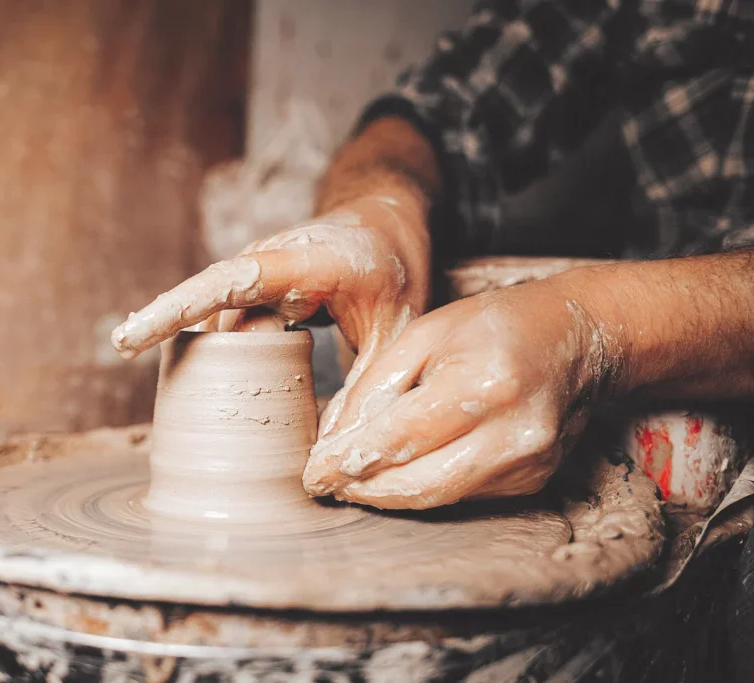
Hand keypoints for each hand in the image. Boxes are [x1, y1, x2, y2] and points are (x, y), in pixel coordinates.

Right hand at [111, 191, 431, 433]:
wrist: (386, 225)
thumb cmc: (393, 270)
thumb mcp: (398, 328)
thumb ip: (368, 386)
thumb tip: (333, 456)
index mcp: (305, 262)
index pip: (231, 282)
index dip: (180, 307)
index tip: (133, 333)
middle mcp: (269, 264)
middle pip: (211, 307)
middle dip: (167, 330)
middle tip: (125, 352)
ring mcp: (258, 278)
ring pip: (218, 324)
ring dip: (201, 356)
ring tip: (168, 391)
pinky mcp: (255, 294)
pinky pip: (228, 326)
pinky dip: (219, 357)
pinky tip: (205, 390)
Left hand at [303, 279, 621, 508]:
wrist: (575, 336)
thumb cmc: (494, 325)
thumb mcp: (424, 335)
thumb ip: (376, 386)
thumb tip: (335, 437)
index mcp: (483, 383)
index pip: (401, 437)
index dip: (350, 461)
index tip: (314, 475)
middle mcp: (512, 432)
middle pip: (420, 482)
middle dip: (364, 489)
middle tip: (327, 484)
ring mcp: (528, 462)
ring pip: (439, 497)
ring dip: (389, 495)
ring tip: (353, 481)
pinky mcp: (533, 480)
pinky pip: (464, 495)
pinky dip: (425, 487)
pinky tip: (400, 473)